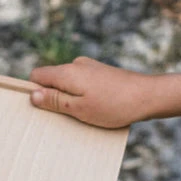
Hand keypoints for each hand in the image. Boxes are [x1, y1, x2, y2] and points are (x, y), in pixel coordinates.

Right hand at [29, 57, 151, 128]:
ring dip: (66, 97)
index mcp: (67, 73)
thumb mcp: (78, 108)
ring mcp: (89, 67)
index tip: (42, 108)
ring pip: (65, 82)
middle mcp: (76, 65)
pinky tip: (92, 107)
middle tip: (63, 115)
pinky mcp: (99, 72)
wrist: (148, 96)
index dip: (34, 91)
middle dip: (51, 96)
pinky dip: (79, 95)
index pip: (36, 75)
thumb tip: (32, 95)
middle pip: (50, 79)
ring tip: (80, 113)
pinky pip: (79, 83)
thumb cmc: (113, 105)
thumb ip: (54, 100)